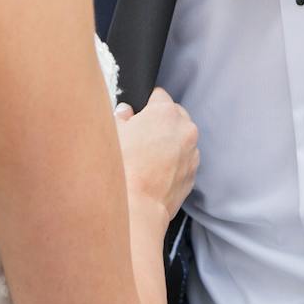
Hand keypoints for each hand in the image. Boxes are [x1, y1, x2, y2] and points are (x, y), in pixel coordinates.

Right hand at [114, 88, 198, 223]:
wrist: (134, 208)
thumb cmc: (120, 169)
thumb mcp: (111, 133)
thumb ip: (120, 116)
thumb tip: (125, 113)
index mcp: (165, 112)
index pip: (158, 95)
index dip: (145, 104)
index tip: (136, 115)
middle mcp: (185, 129)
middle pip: (174, 117)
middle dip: (159, 124)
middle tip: (138, 138)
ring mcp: (192, 154)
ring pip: (180, 141)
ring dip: (168, 145)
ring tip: (144, 160)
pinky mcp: (192, 175)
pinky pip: (183, 162)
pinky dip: (172, 164)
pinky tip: (152, 174)